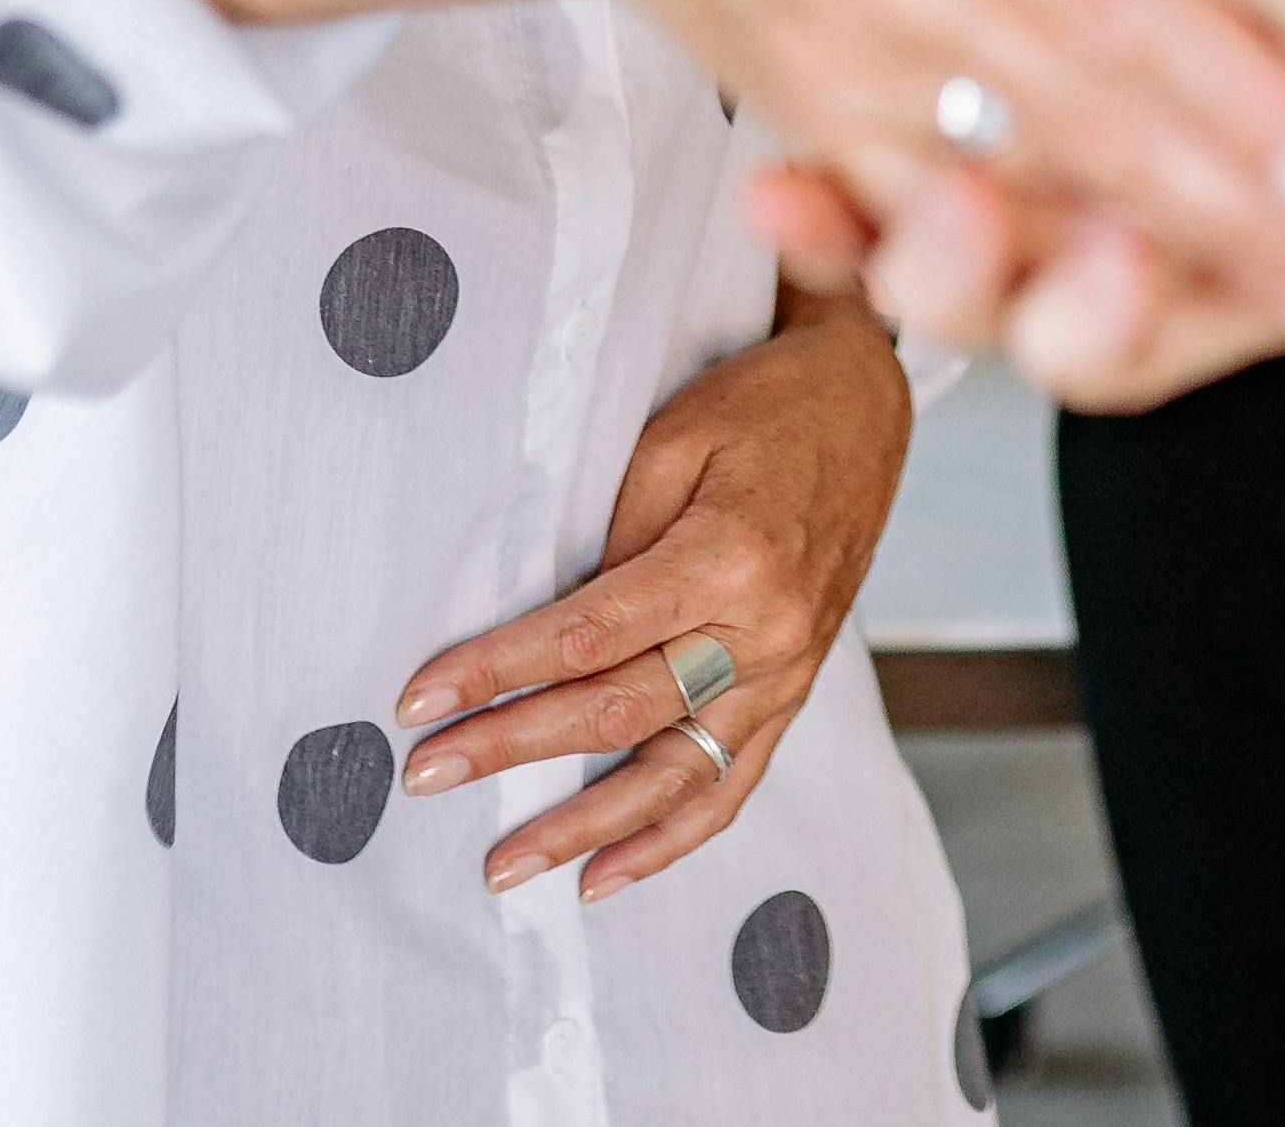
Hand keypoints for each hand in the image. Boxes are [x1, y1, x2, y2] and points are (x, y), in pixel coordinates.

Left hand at [389, 294, 908, 898]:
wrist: (862, 408)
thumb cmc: (761, 408)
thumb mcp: (674, 437)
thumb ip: (613, 532)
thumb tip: (548, 625)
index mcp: (729, 558)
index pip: (588, 635)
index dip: (498, 671)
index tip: (423, 699)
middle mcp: (764, 633)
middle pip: (619, 710)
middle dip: (512, 746)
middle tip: (427, 774)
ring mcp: (785, 675)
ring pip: (673, 775)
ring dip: (583, 827)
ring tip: (506, 864)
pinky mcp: (792, 693)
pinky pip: (731, 786)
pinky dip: (668, 839)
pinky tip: (605, 875)